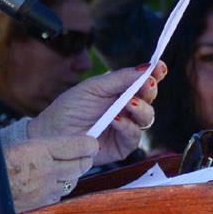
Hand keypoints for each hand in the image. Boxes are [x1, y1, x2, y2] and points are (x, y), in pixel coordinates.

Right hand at [0, 135, 97, 213]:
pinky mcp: (42, 205)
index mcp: (39, 149)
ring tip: (60, 169)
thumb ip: (46, 146)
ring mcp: (45, 190)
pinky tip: (47, 184)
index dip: (89, 143)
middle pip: (81, 165)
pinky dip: (58, 189)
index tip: (91, 143)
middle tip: (81, 155)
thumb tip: (71, 144)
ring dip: (71, 175)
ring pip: (72, 181)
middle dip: (84, 159)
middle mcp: (46, 170)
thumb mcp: (19, 146)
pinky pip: (60, 195)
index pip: (78, 145)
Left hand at [26, 65, 163, 162]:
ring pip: (147, 118)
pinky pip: (134, 136)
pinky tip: (115, 121)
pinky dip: (127, 127)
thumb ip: (120, 78)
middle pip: (149, 98)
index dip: (154, 73)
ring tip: (127, 104)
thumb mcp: (93, 87)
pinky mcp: (122, 147)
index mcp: (121, 91)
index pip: (143, 81)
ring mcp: (126, 128)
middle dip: (150, 90)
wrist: (53, 133)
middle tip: (146, 84)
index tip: (160, 66)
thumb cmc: (69, 108)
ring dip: (140, 108)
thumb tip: (146, 67)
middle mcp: (127, 109)